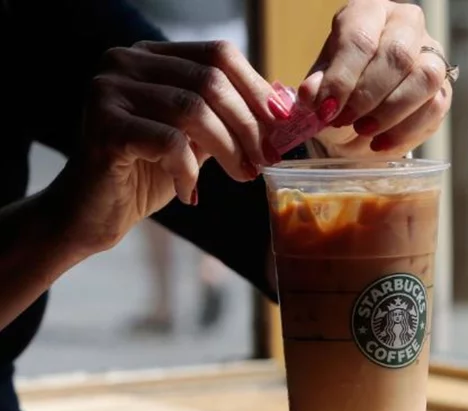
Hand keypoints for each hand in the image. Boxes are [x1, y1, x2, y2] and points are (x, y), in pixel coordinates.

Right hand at [54, 40, 288, 253]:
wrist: (96, 212)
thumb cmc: (149, 174)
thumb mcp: (197, 139)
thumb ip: (229, 117)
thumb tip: (284, 104)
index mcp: (151, 56)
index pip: (218, 54)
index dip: (257, 89)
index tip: (282, 126)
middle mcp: (126, 62)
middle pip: (210, 80)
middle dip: (248, 125)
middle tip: (266, 160)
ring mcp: (109, 90)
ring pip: (193, 109)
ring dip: (228, 149)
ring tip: (242, 176)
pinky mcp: (103, 125)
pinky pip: (168, 141)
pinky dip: (189, 170)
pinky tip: (189, 192)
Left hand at [299, 0, 452, 157]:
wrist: (360, 115)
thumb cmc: (341, 91)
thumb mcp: (320, 88)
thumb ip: (316, 89)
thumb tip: (311, 94)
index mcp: (368, 12)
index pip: (360, 38)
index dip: (343, 78)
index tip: (326, 109)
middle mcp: (405, 24)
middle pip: (398, 54)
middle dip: (367, 95)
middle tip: (344, 121)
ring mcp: (431, 54)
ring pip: (425, 78)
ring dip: (391, 112)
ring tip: (364, 131)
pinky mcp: (443, 88)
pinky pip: (434, 107)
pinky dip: (404, 130)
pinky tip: (381, 143)